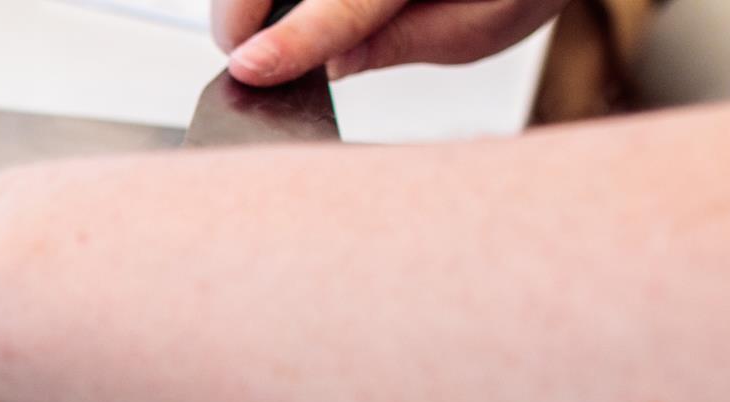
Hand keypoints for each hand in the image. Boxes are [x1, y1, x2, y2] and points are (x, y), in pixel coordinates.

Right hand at [214, 0, 568, 84]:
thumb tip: (333, 64)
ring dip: (250, 3)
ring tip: (266, 36)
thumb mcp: (485, 23)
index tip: (248, 68)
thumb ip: (407, 42)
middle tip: (246, 62)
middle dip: (244, 15)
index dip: (295, 38)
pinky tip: (281, 12)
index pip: (349, 3)